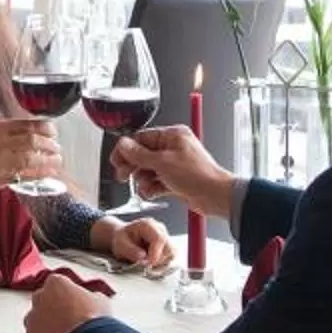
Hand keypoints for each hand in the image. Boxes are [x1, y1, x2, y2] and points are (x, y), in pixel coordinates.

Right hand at [0, 117, 65, 196]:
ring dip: (48, 160)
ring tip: (58, 160)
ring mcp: (1, 162)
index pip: (27, 124)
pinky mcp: (3, 177)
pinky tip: (50, 172)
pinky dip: (41, 173)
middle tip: (57, 148)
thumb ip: (12, 128)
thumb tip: (39, 128)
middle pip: (31, 141)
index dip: (45, 128)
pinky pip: (26, 175)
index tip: (53, 131)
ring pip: (30, 159)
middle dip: (49, 145)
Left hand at [24, 275, 109, 332]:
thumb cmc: (93, 321)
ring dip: (47, 324)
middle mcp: (39, 297)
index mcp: (56, 282)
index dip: (69, 295)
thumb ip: (90, 296)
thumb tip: (93, 300)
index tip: (75, 302)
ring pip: (38, 319)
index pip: (59, 284)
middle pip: (45, 300)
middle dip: (55, 307)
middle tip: (70, 318)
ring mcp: (33, 317)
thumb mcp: (101, 300)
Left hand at [90, 214, 173, 271]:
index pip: (159, 239)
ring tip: (147, 264)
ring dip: (161, 263)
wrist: (124, 238)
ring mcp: (165, 237)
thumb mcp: (120, 244)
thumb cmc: (122, 239)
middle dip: (158, 260)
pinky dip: (162, 263)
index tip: (148, 264)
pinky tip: (151, 263)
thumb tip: (143, 257)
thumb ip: (130, 250)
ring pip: (172, 254)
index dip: (156, 253)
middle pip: (169, 247)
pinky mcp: (167, 246)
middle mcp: (160, 229)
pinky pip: (170, 257)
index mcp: (148, 225)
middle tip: (145, 265)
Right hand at [113, 125, 236, 218]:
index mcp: (172, 136)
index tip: (116, 161)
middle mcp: (174, 148)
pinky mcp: (176, 179)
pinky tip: (150, 193)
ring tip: (145, 186)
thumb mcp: (162, 163)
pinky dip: (152, 188)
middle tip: (123, 176)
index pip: (142, 138)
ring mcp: (175, 164)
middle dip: (133, 166)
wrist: (215, 196)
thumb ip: (139, 154)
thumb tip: (123, 145)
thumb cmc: (198, 175)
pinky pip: (157, 181)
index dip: (126, 150)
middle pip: (143, 154)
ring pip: (149, 170)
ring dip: (143, 180)